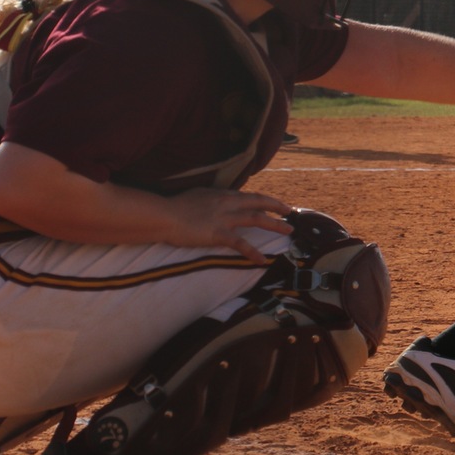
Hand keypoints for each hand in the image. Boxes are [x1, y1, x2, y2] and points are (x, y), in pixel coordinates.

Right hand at [163, 188, 293, 262]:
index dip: (264, 200)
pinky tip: (262, 260)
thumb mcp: (198, 195)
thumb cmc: (175, 206)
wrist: (164, 215)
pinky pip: (240, 244)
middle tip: (290, 212)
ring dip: (275, 225)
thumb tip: (220, 199)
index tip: (275, 203)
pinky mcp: (218, 234)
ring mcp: (224, 218)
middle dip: (277, 207)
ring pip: (256, 219)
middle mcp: (228, 203)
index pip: (249, 196)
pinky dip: (253, 252)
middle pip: (259, 203)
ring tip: (288, 231)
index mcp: (223, 194)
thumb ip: (212, 197)